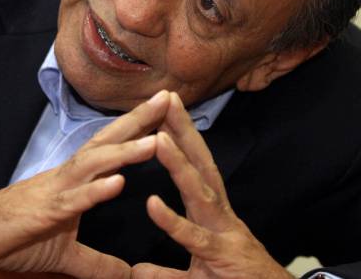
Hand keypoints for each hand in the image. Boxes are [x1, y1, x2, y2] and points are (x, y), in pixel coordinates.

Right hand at [0, 90, 170, 278]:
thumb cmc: (16, 233)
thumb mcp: (66, 254)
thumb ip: (98, 262)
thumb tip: (126, 276)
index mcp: (77, 181)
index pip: (113, 147)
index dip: (140, 128)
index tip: (168, 109)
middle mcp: (70, 177)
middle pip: (108, 142)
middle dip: (139, 120)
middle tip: (169, 98)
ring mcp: (57, 191)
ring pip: (95, 165)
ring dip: (125, 152)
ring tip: (155, 140)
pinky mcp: (44, 212)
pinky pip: (73, 200)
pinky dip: (96, 191)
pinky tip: (118, 182)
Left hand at [132, 93, 293, 278]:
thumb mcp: (196, 278)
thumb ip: (166, 272)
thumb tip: (138, 270)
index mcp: (212, 215)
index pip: (197, 168)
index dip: (181, 139)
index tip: (164, 111)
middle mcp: (220, 216)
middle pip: (201, 166)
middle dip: (184, 131)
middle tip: (167, 99)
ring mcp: (223, 234)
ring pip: (200, 193)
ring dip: (179, 165)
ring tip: (158, 139)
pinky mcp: (221, 257)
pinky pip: (194, 239)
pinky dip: (173, 222)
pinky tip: (153, 204)